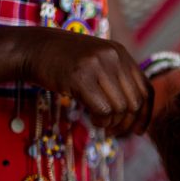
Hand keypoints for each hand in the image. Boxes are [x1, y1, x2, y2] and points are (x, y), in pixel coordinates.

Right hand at [20, 27, 152, 135]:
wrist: (33, 48)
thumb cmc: (65, 62)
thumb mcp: (98, 63)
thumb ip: (117, 79)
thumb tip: (137, 112)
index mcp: (121, 53)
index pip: (146, 89)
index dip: (146, 114)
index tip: (139, 131)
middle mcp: (114, 56)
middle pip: (135, 101)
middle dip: (128, 123)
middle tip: (115, 132)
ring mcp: (97, 65)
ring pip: (120, 108)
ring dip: (112, 123)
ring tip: (101, 124)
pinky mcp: (80, 77)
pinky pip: (103, 109)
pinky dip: (101, 121)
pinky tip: (93, 119)